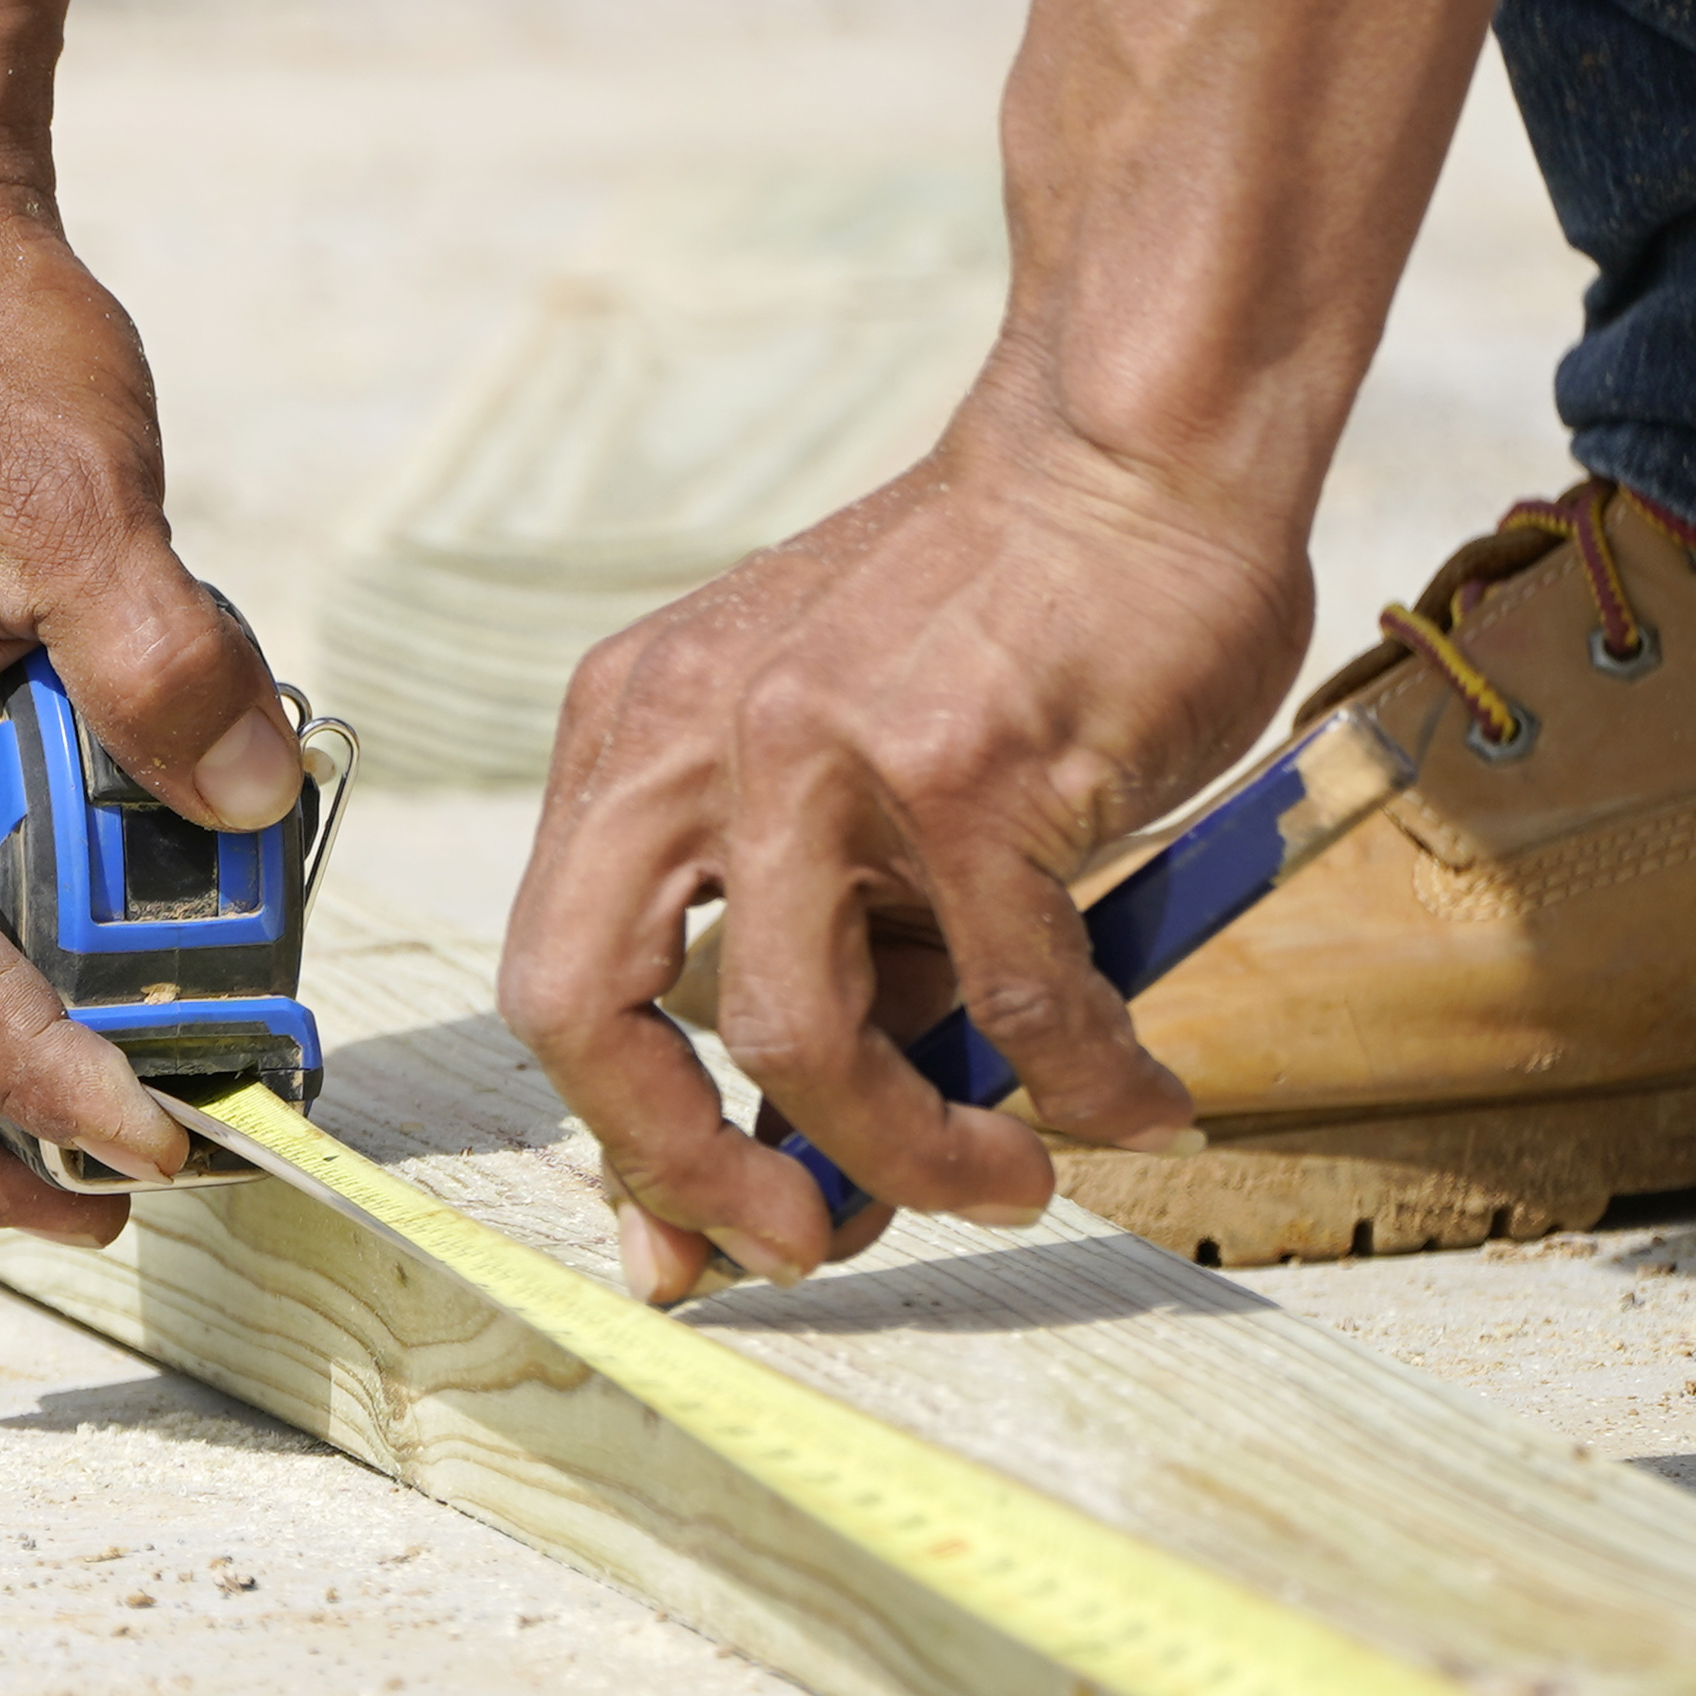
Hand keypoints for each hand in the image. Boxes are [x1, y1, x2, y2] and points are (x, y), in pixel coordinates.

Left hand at [499, 412, 1311, 1301]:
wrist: (1131, 449)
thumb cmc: (1004, 628)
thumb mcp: (846, 780)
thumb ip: (817, 950)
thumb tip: (796, 1183)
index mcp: (631, 732)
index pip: (557, 980)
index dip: (620, 1140)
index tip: (701, 1242)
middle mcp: (689, 733)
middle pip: (591, 1015)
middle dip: (685, 1174)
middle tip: (802, 1245)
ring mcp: (816, 745)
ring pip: (803, 1041)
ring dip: (914, 1158)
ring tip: (1009, 1183)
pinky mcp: (963, 767)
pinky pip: (1016, 997)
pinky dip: (1087, 1084)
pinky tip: (1138, 1107)